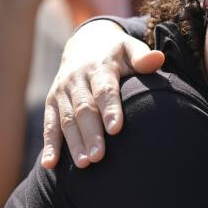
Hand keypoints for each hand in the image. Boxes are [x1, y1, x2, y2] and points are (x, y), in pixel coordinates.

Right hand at [41, 19, 163, 169]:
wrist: (85, 43)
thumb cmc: (116, 53)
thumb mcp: (129, 48)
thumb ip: (142, 57)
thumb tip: (158, 59)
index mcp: (99, 67)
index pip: (104, 90)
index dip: (110, 109)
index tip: (116, 129)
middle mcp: (76, 80)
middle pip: (84, 109)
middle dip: (91, 133)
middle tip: (99, 156)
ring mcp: (62, 92)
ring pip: (66, 120)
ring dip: (74, 143)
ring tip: (84, 164)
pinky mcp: (52, 103)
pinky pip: (49, 125)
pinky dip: (49, 145)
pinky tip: (50, 164)